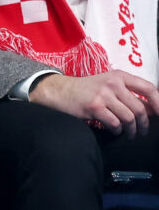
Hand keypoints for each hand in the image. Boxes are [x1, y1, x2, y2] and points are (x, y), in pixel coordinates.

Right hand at [30, 71, 158, 137]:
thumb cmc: (87, 90)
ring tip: (128, 134)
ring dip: (131, 130)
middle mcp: (113, 83)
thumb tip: (153, 110)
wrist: (60, 91)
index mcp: (119, 76)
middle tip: (141, 131)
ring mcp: (103, 94)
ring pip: (129, 118)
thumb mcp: (109, 86)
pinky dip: (116, 131)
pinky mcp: (94, 106)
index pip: (148, 88)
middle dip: (144, 124)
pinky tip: (113, 130)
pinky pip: (115, 124)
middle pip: (140, 108)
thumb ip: (130, 94)